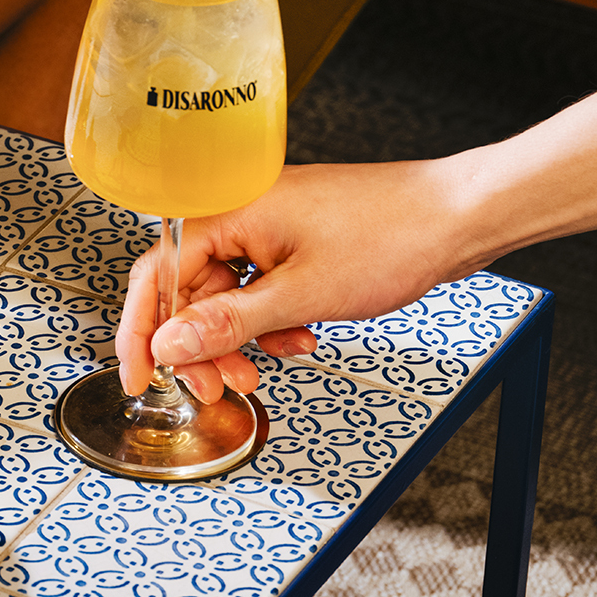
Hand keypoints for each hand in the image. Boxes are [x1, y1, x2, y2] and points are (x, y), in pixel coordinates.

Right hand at [113, 160, 476, 402]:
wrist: (457, 217)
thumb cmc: (392, 235)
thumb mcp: (302, 294)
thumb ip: (228, 323)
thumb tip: (169, 344)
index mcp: (231, 209)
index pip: (156, 272)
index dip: (142, 330)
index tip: (139, 375)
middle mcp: (242, 211)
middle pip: (189, 288)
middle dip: (200, 345)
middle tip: (216, 387)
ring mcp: (269, 226)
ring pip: (225, 294)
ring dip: (239, 338)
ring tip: (263, 368)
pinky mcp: (293, 241)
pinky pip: (258, 289)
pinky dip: (269, 322)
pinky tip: (298, 338)